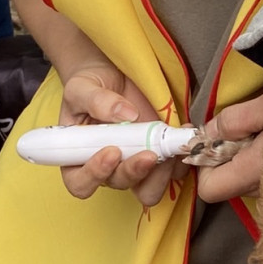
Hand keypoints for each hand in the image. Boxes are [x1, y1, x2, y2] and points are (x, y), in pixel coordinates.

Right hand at [58, 60, 188, 206]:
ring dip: (160, 175)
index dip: (95, 175)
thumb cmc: (91, 84)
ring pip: (148, 189)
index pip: (81, 183)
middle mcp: (108, 168)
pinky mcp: (160, 158)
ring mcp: (135, 164)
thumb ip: (96, 101)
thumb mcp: (82, 87)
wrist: (115, 74)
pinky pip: (174, 172)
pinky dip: (181, 160)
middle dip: (134, 171)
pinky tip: (183, 134)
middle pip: (120, 184)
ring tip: (168, 147)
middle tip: (148, 153)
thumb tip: (126, 114)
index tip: (111, 151)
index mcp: (79, 158)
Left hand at [195, 85, 262, 202]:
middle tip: (245, 128)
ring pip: (245, 181)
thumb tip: (205, 134)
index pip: (209, 190)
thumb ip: (234, 122)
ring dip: (246, 157)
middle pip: (227, 185)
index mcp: (255, 172)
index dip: (205, 165)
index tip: (216, 141)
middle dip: (227, 158)